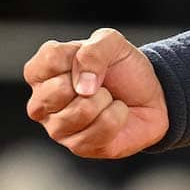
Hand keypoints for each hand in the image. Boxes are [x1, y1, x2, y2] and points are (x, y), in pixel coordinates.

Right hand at [24, 28, 168, 158]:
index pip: (49, 59)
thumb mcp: (111, 42)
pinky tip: (114, 113)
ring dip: (106, 99)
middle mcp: (42, 102)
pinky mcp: (78, 147)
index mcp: (42, 71)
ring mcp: (57, 127)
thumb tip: (82, 84)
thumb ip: (93, 51)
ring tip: (107, 98)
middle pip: (58, 91)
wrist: (148, 95)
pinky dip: (118, 115)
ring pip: (81, 111)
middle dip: (91, 82)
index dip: (78, 57)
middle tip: (99, 82)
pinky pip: (102, 128)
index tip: (91, 59)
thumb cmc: (121, 68)